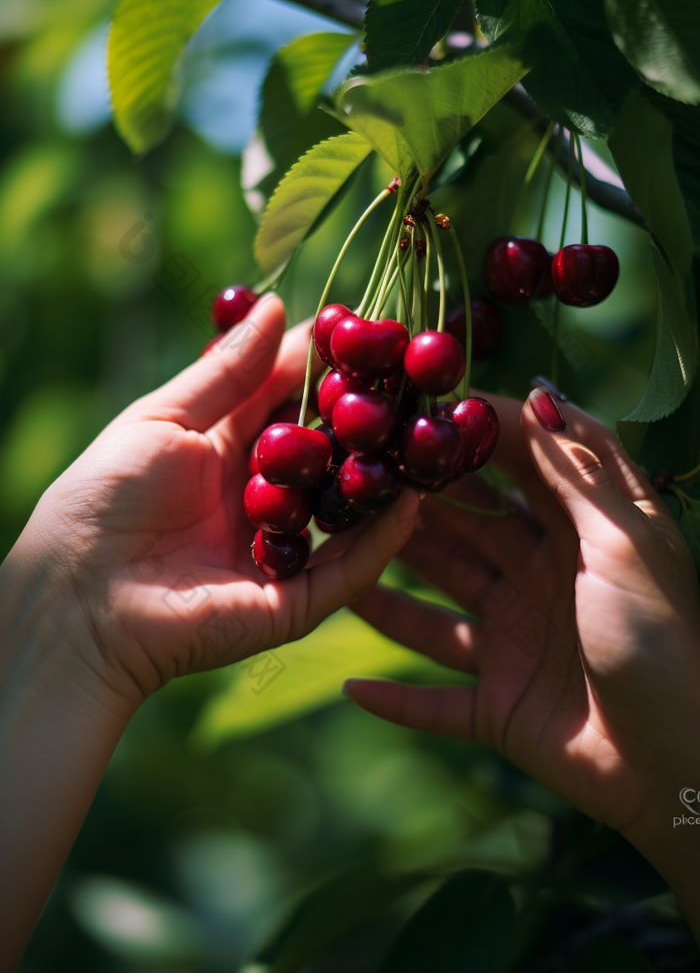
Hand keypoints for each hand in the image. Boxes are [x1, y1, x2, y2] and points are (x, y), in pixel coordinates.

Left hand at [2, 293, 418, 711]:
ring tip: (426, 432)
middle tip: (411, 377)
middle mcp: (261, 495)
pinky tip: (412, 500)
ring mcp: (282, 547)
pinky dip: (383, 537)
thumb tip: (276, 306)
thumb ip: (225, 372)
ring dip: (382, 472)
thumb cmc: (105, 497)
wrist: (78, 598)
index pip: (287, 399)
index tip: (366, 330)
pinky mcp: (293, 599)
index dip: (323, 366)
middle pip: (325, 449)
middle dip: (364, 414)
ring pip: (346, 505)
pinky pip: (349, 568)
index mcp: (226, 448)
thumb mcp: (162, 419)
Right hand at [345, 386, 699, 863]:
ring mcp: (513, 644)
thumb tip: (539, 396)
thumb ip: (576, 474)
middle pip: (462, 533)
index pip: (517, 469)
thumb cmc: (664, 643)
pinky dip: (395, 700)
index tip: (418, 411)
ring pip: (433, 608)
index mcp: (578, 536)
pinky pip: (433, 702)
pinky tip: (350, 687)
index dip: (471, 438)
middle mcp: (538, 581)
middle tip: (352, 476)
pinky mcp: (496, 708)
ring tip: (331, 556)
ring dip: (385, 588)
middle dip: (412, 504)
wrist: (682, 765)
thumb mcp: (625, 544)